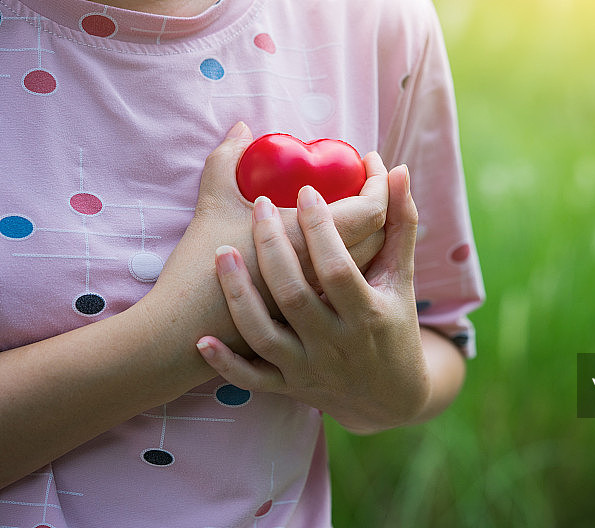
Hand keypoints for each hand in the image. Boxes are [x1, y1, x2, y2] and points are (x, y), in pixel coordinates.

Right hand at [149, 122, 387, 346]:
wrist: (180, 338)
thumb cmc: (197, 270)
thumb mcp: (212, 207)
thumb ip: (226, 161)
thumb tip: (243, 129)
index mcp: (311, 250)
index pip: (371, 212)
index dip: (376, 182)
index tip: (367, 160)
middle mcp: (326, 282)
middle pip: (378, 238)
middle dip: (380, 202)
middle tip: (364, 178)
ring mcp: (322, 307)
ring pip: (368, 266)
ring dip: (371, 234)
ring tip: (358, 205)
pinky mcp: (312, 323)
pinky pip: (349, 287)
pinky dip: (353, 262)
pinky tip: (340, 246)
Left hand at [195, 163, 430, 432]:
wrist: (392, 398)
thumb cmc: (397, 327)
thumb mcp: (402, 277)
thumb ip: (400, 225)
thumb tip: (396, 169)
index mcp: (367, 314)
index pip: (337, 268)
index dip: (320, 228)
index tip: (305, 190)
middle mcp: (336, 344)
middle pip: (295, 295)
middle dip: (273, 247)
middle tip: (261, 206)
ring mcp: (310, 368)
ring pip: (265, 335)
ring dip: (239, 295)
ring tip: (221, 253)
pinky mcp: (290, 387)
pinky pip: (252, 379)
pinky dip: (225, 363)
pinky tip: (203, 340)